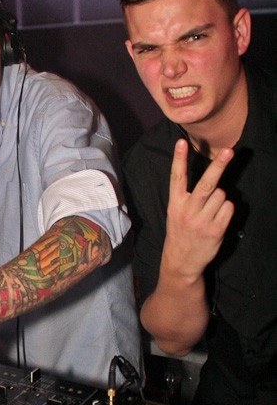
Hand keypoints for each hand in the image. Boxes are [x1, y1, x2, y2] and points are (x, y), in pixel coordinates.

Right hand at [163, 139, 234, 280]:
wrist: (181, 261)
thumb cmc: (180, 231)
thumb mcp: (175, 212)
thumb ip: (187, 195)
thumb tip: (212, 177)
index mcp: (175, 203)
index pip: (177, 176)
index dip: (179, 158)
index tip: (181, 142)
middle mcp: (188, 210)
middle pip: (207, 183)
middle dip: (219, 165)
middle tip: (229, 151)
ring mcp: (202, 221)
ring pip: (221, 195)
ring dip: (220, 199)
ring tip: (210, 211)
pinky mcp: (216, 230)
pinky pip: (229, 208)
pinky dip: (226, 209)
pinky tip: (217, 218)